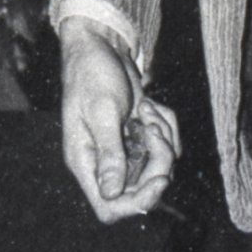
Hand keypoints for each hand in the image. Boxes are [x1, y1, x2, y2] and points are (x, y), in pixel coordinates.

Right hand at [59, 19, 179, 220]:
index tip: (160, 179)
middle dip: (158, 159)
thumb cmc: (92, 74)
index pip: (109, 207)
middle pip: (142, 187)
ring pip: (158, 164)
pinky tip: (149, 104)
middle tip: (153, 128)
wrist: (100, 44)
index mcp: (86, 162)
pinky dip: (165, 124)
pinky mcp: (138, 134)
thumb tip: (112, 194)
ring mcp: (123, 149)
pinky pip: (165, 143)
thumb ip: (109, 153)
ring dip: (162, 136)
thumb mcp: (102, 111)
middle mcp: (104, 162)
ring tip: (147, 109)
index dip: (137, 202)